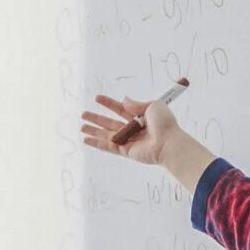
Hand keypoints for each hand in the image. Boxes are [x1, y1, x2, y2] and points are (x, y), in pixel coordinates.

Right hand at [80, 93, 216, 187]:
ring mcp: (129, 140)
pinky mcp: (126, 151)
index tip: (97, 98)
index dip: (109, 104)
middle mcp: (134, 129)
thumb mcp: (153, 105)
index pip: (121, 109)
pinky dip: (97, 143)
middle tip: (84, 114)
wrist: (168, 142)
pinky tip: (86, 140)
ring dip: (94, 131)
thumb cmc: (165, 124)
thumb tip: (124, 99)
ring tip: (82, 126)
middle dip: (97, 118)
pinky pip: (109, 146)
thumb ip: (137, 103)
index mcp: (140, 117)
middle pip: (111, 122)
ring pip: (107, 135)